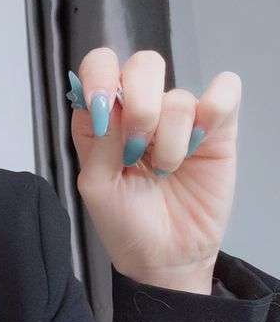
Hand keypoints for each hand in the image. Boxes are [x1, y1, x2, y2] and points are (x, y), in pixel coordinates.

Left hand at [66, 49, 239, 289]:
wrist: (166, 257)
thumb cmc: (126, 224)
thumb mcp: (97, 187)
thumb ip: (97, 141)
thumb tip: (108, 102)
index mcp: (104, 119)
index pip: (100, 67)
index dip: (100, 74)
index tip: (101, 105)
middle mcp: (141, 110)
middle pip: (144, 65)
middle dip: (139, 106)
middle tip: (136, 149)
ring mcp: (180, 117)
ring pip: (179, 97)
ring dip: (170, 141)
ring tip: (165, 171)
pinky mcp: (217, 128)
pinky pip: (224, 92)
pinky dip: (213, 113)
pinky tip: (199, 146)